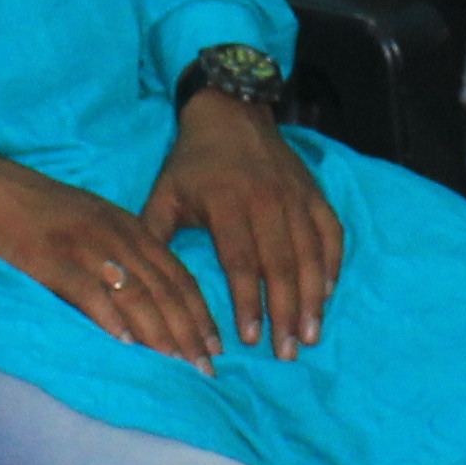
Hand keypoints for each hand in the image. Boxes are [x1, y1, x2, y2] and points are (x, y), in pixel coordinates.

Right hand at [0, 157, 221, 369]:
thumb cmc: (42, 212)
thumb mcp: (96, 223)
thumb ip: (125, 254)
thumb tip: (152, 303)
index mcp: (130, 226)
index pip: (179, 275)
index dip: (201, 312)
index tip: (216, 346)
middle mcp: (116, 235)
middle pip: (165, 289)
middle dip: (190, 331)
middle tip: (206, 368)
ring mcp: (86, 247)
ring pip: (135, 295)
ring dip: (160, 333)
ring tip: (176, 363)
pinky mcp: (52, 260)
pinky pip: (88, 293)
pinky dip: (109, 319)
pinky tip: (124, 344)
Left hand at [146, 92, 345, 358]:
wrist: (231, 111)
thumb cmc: (192, 162)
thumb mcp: (164, 194)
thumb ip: (154, 236)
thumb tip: (134, 281)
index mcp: (226, 203)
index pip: (241, 260)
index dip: (247, 301)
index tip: (249, 339)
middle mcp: (266, 200)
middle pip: (281, 265)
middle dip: (286, 312)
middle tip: (287, 353)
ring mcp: (295, 196)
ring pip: (310, 254)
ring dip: (312, 298)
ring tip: (310, 335)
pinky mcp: (314, 192)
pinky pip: (330, 233)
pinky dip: (331, 265)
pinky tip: (327, 294)